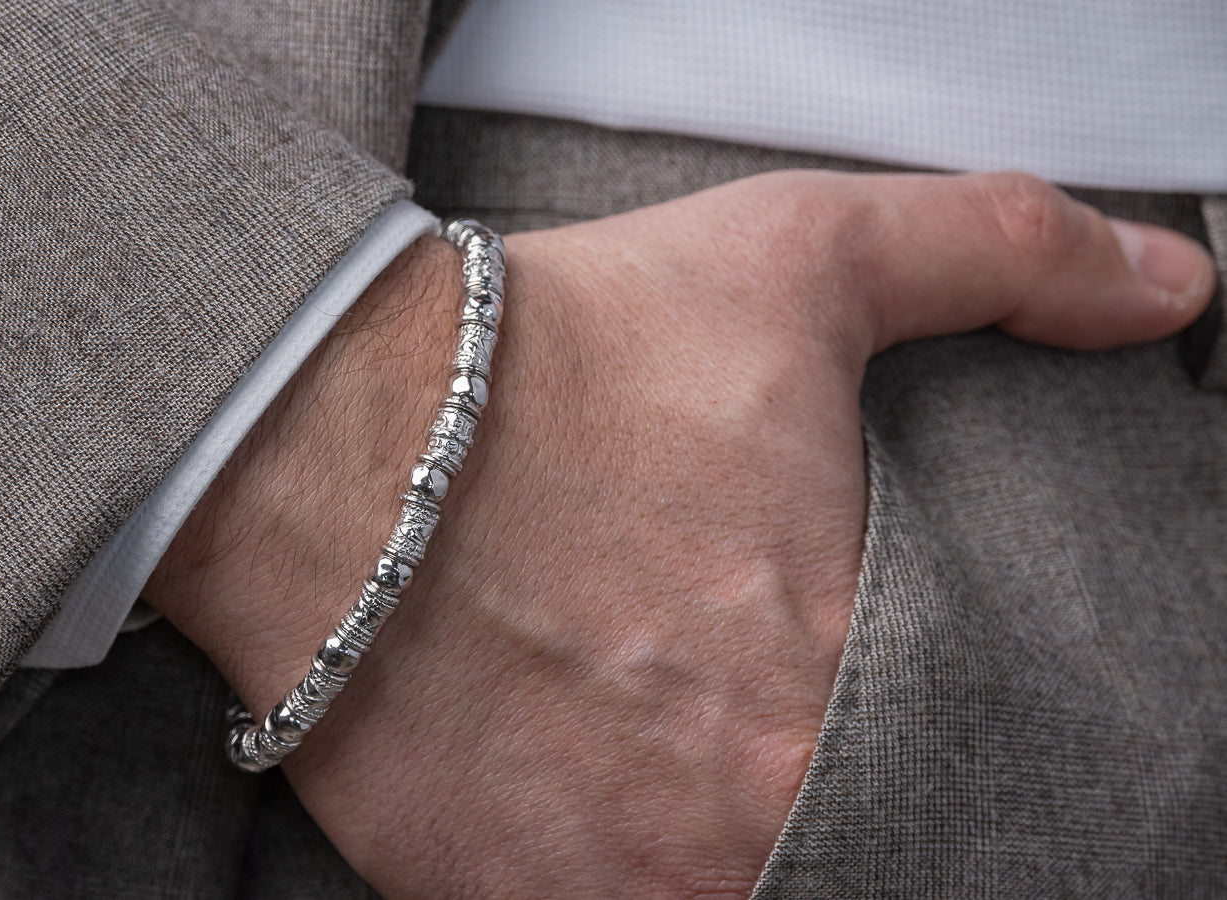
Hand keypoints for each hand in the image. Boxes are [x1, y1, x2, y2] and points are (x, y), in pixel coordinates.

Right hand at [147, 171, 1214, 897]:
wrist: (321, 434)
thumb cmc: (559, 355)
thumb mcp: (798, 261)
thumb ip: (1002, 257)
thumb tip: (1167, 284)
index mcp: (836, 684)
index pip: (950, 774)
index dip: (907, 734)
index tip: (844, 690)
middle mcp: (737, 815)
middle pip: (823, 841)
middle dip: (791, 777)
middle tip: (725, 701)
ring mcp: (609, 881)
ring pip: (713, 884)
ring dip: (696, 828)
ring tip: (645, 737)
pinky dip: (595, 862)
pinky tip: (564, 775)